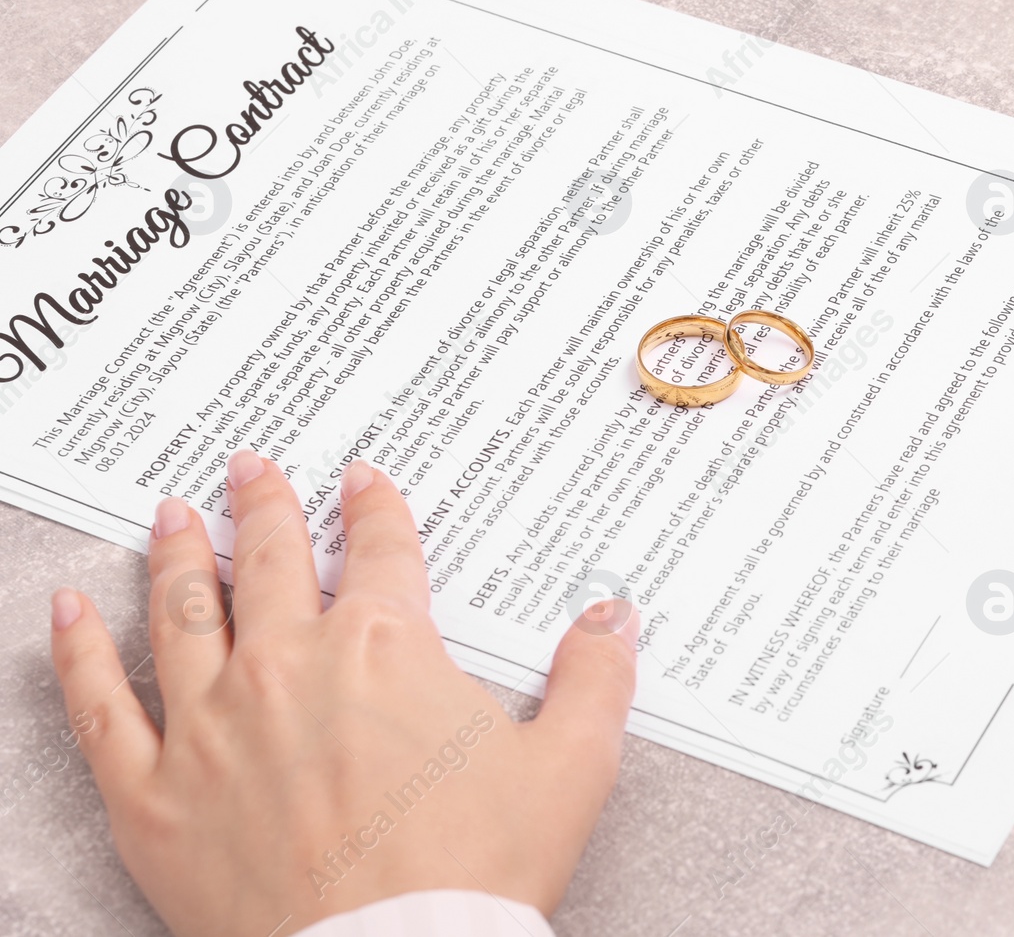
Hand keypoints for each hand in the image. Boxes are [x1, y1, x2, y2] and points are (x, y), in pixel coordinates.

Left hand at [49, 451, 638, 935]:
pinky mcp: (155, 795)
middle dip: (263, 507)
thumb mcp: (570, 765)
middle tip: (249, 469)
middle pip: (269, 562)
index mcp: (384, 649)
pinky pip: (102, 707)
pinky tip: (70, 612)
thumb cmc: (476, 870)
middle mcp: (288, 667)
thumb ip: (595, 677)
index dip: (373, 508)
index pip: (378, 551)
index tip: (361, 483)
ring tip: (171, 516)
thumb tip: (616, 616)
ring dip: (176, 554)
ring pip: (183, 613)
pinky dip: (81, 651)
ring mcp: (212, 726)